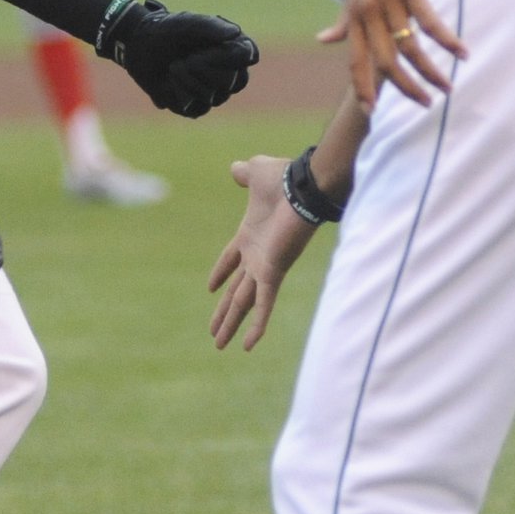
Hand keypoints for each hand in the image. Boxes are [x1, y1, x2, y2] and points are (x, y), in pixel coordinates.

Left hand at [99, 0, 258, 117]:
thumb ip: (210, 26)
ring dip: (189, 79)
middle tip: (186, 57)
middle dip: (206, 67)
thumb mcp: (186, 23)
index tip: (214, 47)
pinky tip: (170, 80)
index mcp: (231, 48)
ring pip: (215, 96)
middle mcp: (228, 72)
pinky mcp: (195, 107)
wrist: (137, 45)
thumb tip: (235, 32)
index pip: (249, 55)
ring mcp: (213, 92)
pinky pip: (198, 108)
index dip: (234, 55)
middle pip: (234, 81)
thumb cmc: (165, 30)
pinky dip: (180, 92)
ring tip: (174, 66)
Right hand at [207, 156, 318, 350]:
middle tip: (214, 333)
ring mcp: (264, 267)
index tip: (210, 288)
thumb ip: (244, 173)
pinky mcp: (273, 272)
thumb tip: (235, 168)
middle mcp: (257, 256)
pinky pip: (263, 304)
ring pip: (243, 302)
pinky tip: (249, 346)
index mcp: (249, 235)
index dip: (220, 273)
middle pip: (235, 290)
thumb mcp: (256, 172)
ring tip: (219, 346)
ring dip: (231, 324)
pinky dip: (257, 325)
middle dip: (224, 312)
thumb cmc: (283, 178)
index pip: (231, 259)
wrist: (304, 186)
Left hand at [318, 0, 465, 109]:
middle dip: (403, 88)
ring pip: (408, 46)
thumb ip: (344, 18)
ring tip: (446, 87)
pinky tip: (462, 54)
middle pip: (384, 60)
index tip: (370, 111)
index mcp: (356, 13)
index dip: (362, 86)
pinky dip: (446, 40)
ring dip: (429, 71)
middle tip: (424, 104)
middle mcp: (369, 9)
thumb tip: (323, 40)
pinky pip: (430, 21)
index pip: (356, 59)